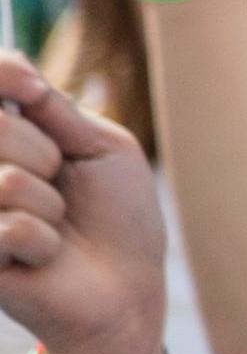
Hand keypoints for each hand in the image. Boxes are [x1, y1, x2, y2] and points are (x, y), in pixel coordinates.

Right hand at [0, 55, 167, 353]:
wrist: (127, 286)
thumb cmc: (119, 216)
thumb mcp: (101, 148)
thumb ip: (55, 109)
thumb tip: (16, 66)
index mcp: (9, 137)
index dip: (3, 76)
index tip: (30, 87)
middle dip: (42, 152)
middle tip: (60, 179)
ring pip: (5, 179)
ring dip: (50, 202)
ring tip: (57, 223)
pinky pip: (11, 227)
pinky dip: (44, 240)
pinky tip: (46, 256)